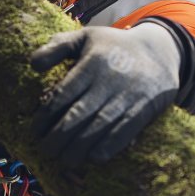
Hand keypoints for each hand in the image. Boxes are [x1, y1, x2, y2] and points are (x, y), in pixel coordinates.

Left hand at [31, 22, 181, 167]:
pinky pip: (123, 134)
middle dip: (58, 137)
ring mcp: (127, 97)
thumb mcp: (86, 37)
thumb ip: (57, 47)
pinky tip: (93, 157)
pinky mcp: (143, 110)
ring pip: (98, 128)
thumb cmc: (114, 46)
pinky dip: (107, 148)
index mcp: (92, 63)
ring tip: (64, 159)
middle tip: (45, 150)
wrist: (161, 51)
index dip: (45, 116)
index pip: (62, 95)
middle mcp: (108, 81)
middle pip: (77, 115)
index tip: (35, 130)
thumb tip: (33, 64)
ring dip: (78, 148)